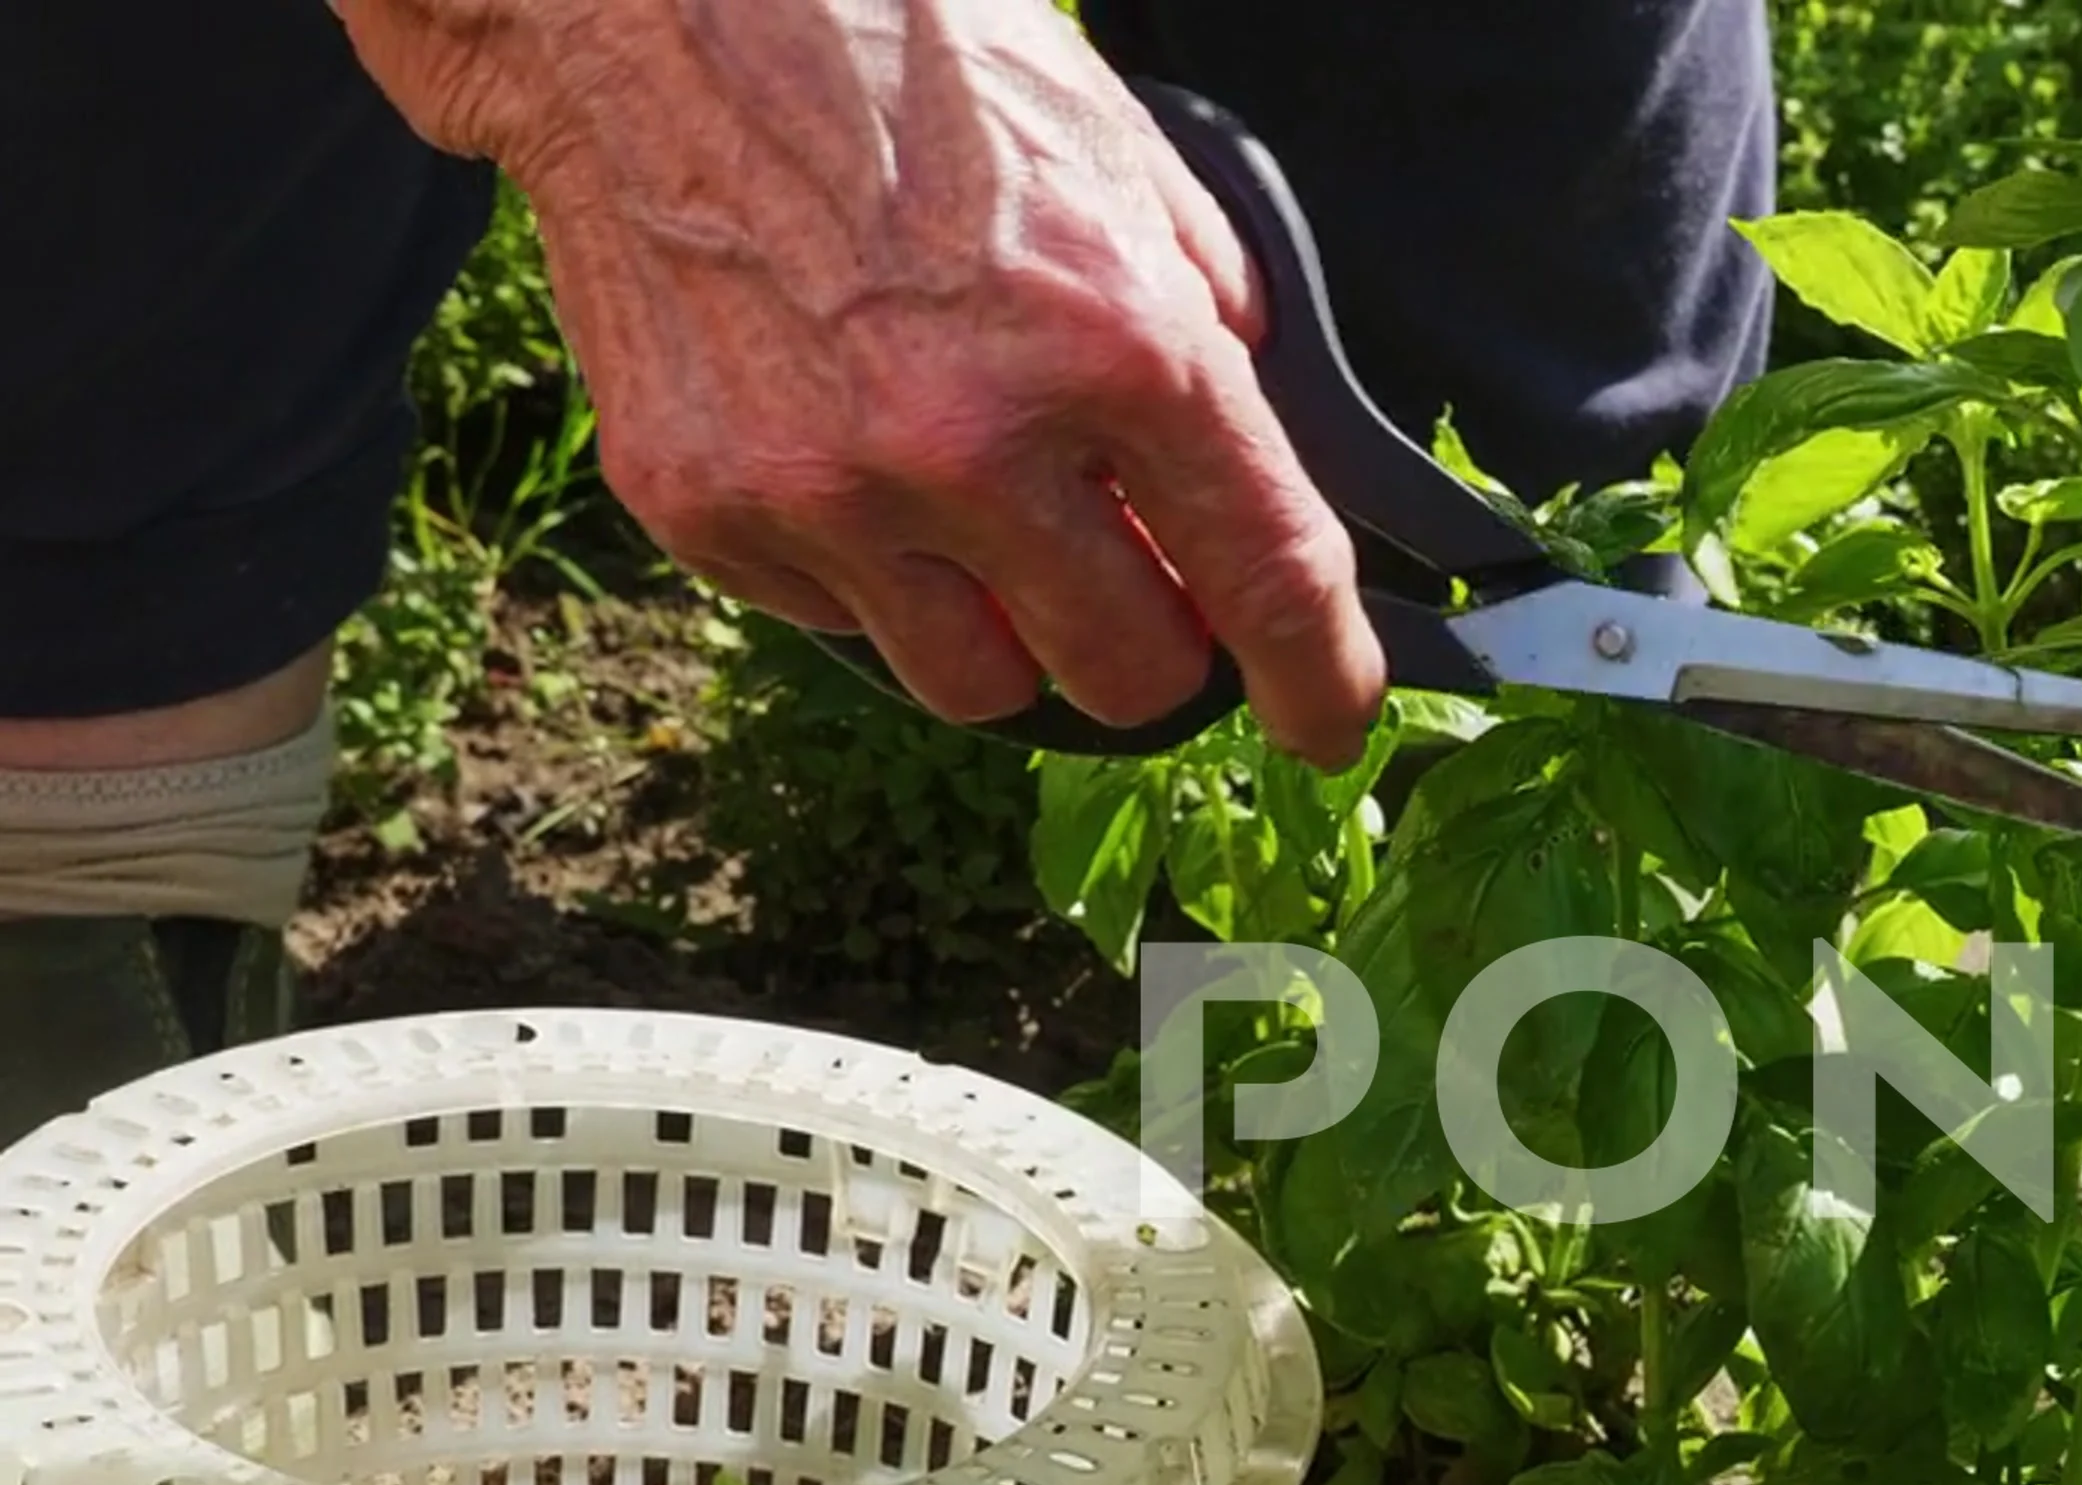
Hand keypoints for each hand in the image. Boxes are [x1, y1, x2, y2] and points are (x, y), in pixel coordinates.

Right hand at [332, 0, 1385, 761]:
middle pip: (1124, 675)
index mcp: (1116, 345)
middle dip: (1147, 640)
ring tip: (979, 513)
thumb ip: (1206, 327)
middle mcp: (972, 442)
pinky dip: (871, 571)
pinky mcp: (708, 510)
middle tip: (1128, 573)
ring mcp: (828, 490)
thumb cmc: (908, 64)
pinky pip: (839, 624)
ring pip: (978, 685)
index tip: (1327, 724)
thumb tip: (1246, 470)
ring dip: (1008, 629)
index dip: (1318, 678)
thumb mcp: (1124, 166)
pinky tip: (852, 453)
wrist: (661, 14)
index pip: (1267, 578)